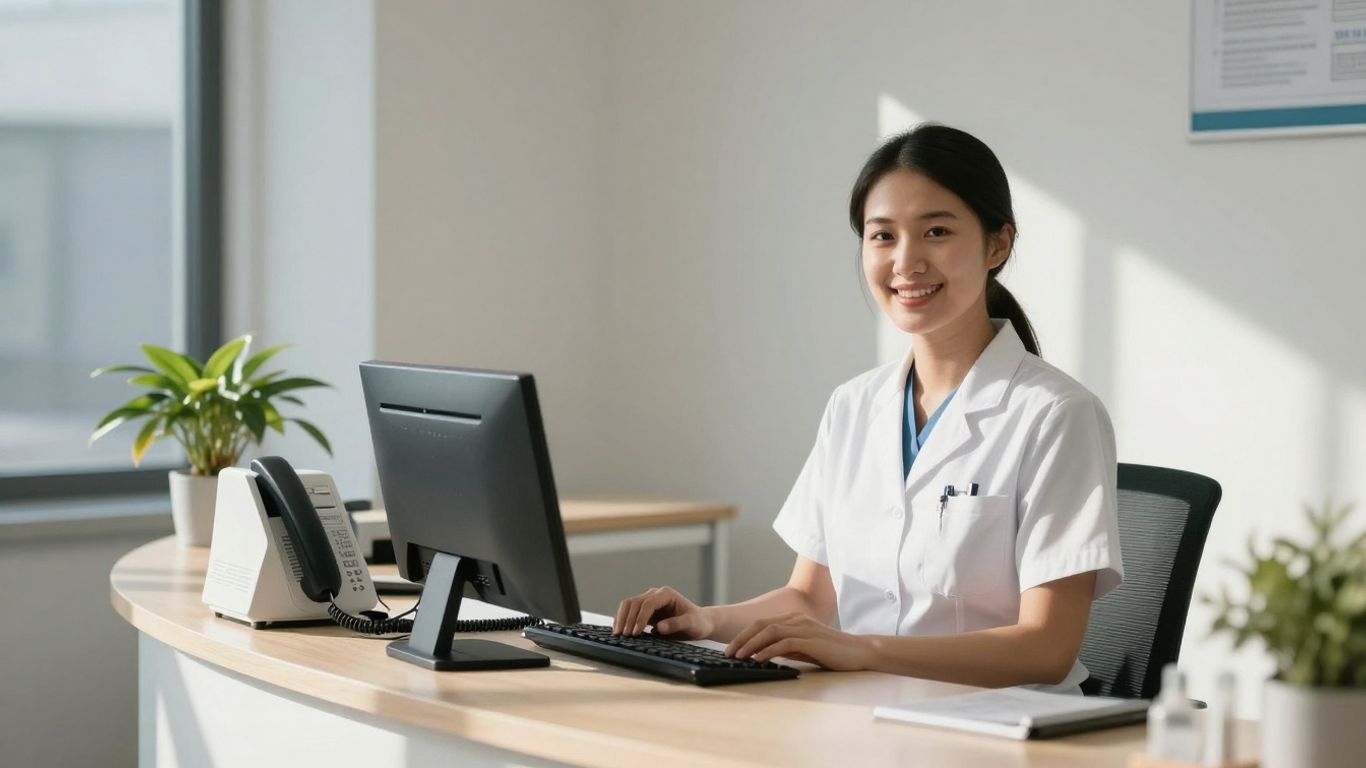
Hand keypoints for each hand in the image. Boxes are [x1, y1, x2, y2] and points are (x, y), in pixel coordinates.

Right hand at [613, 586, 713, 638]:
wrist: (700, 622)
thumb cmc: (697, 623)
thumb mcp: (691, 624)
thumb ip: (676, 624)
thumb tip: (658, 628)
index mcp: (667, 594)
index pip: (648, 603)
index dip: (640, 618)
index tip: (636, 633)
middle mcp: (656, 594)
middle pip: (635, 602)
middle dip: (628, 619)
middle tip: (624, 636)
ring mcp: (649, 601)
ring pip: (629, 605)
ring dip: (622, 618)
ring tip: (617, 634)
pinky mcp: (645, 610)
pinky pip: (630, 612)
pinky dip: (623, 620)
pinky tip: (619, 631)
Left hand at [725, 613, 872, 670]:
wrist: (860, 652)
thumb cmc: (832, 652)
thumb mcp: (804, 648)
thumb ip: (786, 647)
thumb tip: (763, 654)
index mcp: (794, 619)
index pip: (762, 624)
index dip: (744, 635)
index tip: (731, 648)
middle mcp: (796, 619)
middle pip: (761, 625)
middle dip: (741, 639)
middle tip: (727, 653)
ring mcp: (804, 628)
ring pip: (770, 632)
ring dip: (751, 644)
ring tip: (738, 657)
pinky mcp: (811, 640)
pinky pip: (784, 643)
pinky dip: (768, 650)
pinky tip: (758, 659)